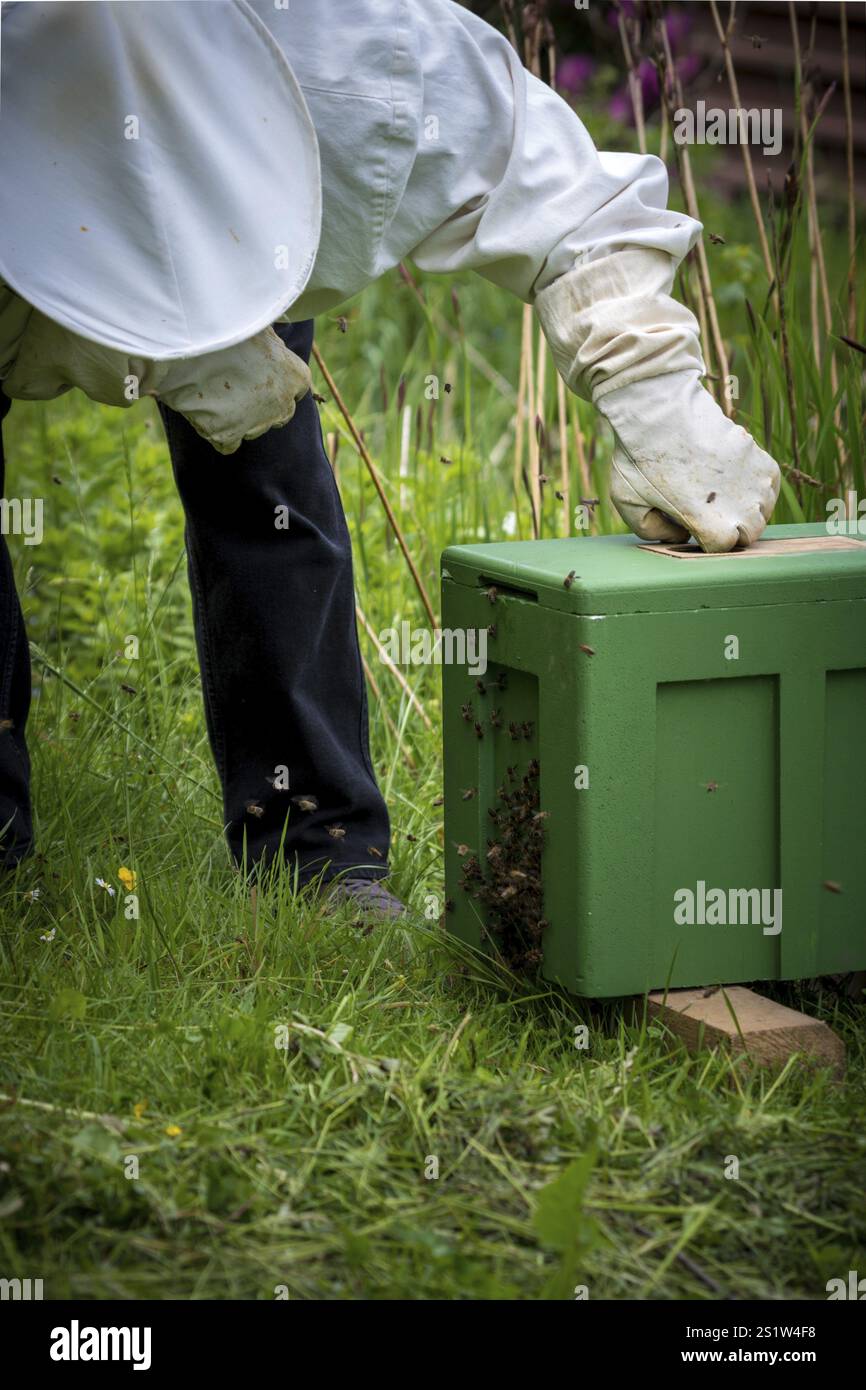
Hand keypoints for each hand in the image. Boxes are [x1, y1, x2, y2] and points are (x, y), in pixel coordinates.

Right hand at [156, 328, 311, 454]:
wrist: (190, 343)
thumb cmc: (227, 326)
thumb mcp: (261, 327)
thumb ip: (274, 344)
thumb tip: (274, 344)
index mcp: (296, 376)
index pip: (299, 388)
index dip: (282, 384)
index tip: (266, 377)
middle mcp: (283, 404)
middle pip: (281, 414)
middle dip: (265, 405)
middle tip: (239, 387)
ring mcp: (256, 424)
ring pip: (254, 429)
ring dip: (241, 418)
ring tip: (217, 393)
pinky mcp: (228, 435)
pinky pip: (228, 444)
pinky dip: (219, 434)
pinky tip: (207, 416)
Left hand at [597, 370, 779, 551]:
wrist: (658, 407)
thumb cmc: (638, 457)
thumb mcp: (628, 504)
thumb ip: (652, 531)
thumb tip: (680, 537)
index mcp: (710, 523)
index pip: (723, 549)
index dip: (706, 541)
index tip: (692, 527)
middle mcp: (740, 505)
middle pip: (749, 535)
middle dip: (729, 530)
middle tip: (707, 514)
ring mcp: (753, 479)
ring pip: (763, 510)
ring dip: (747, 509)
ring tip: (721, 497)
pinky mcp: (758, 455)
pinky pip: (770, 483)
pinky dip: (759, 487)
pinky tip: (736, 481)